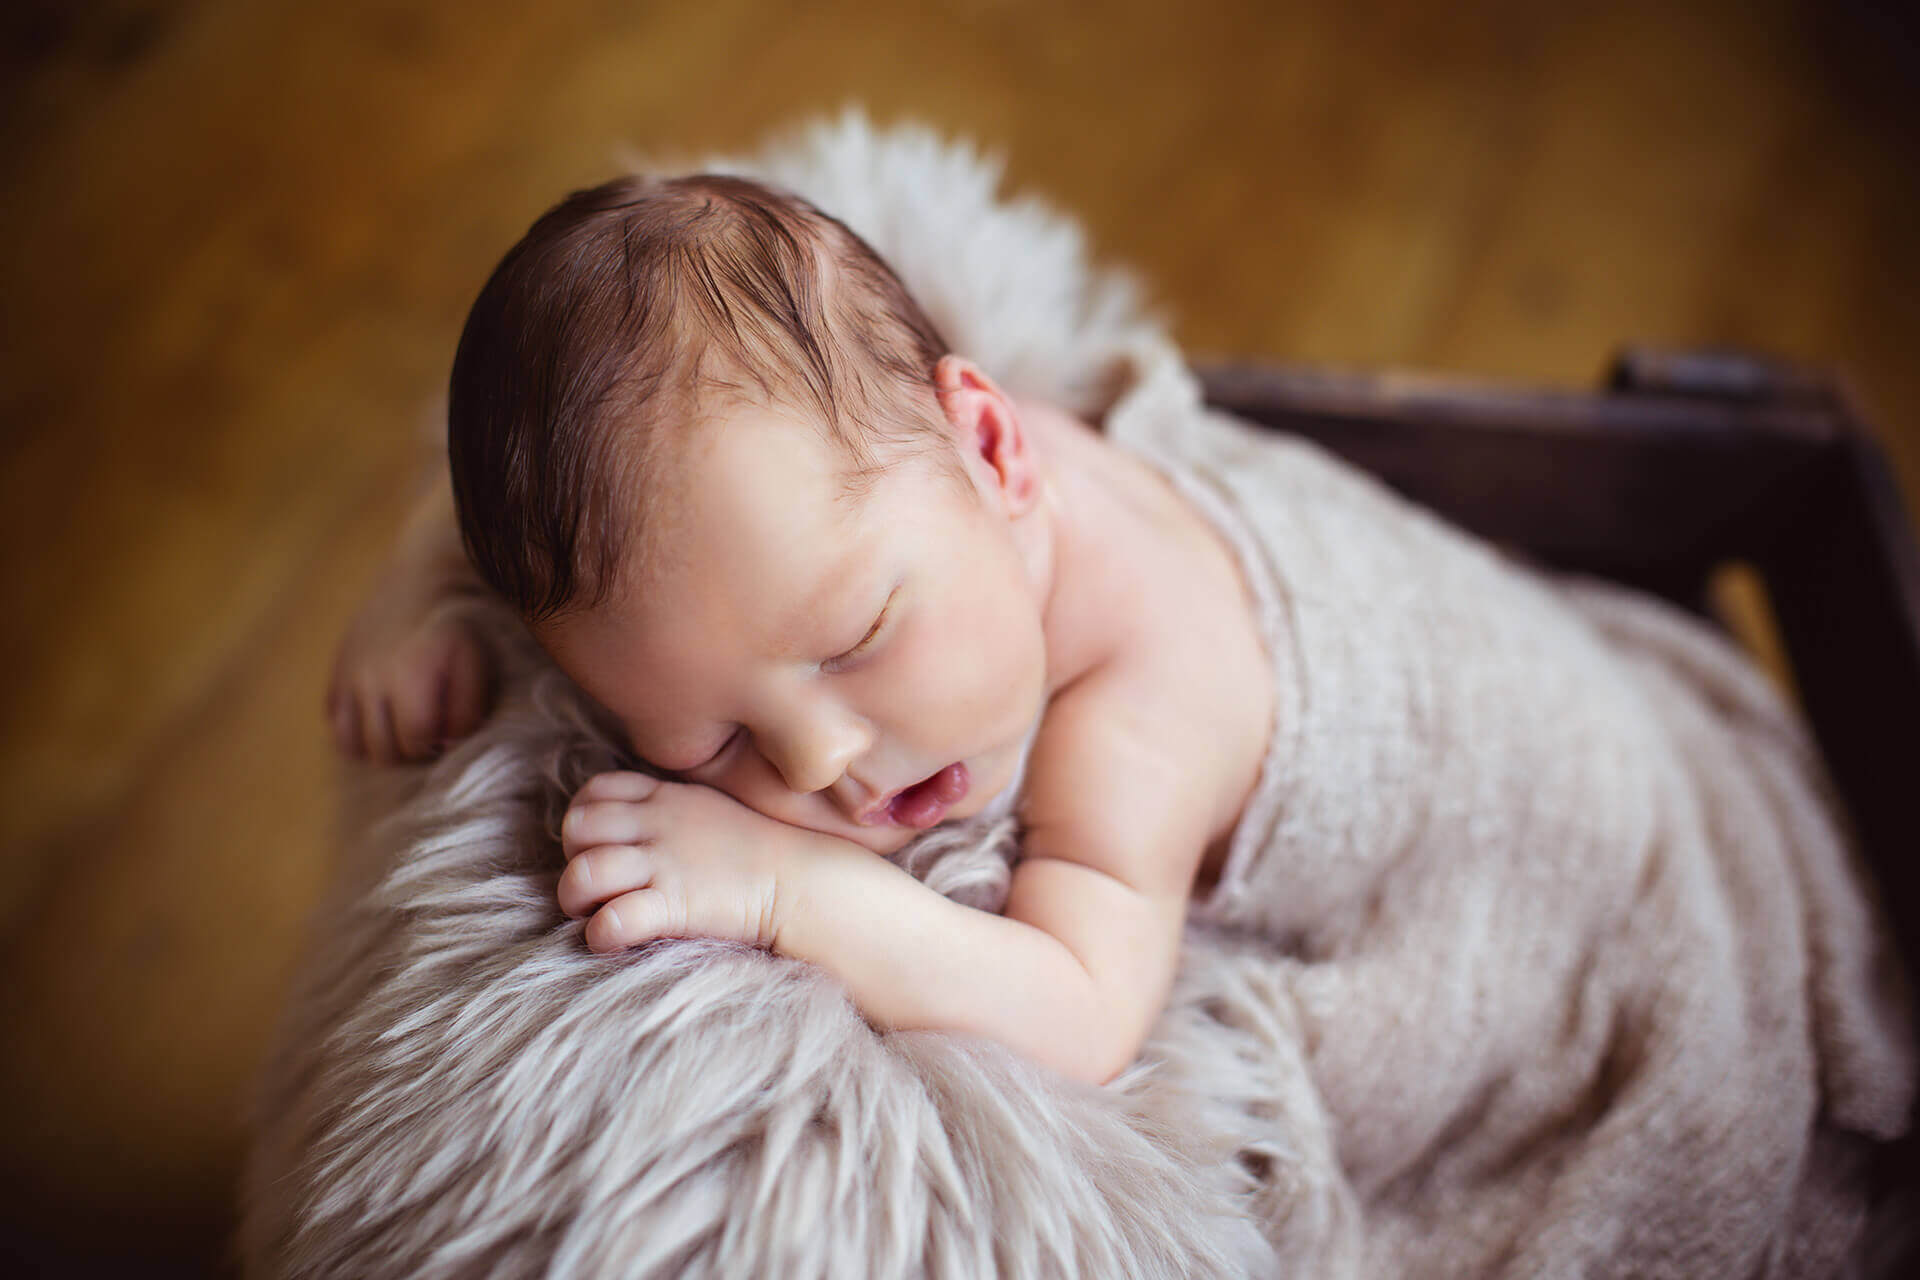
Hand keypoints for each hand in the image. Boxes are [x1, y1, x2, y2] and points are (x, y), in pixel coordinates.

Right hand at [327, 571, 494, 763]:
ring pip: (351, 743)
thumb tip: (448, 742)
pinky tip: (377, 719)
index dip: (433, 746)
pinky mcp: (336, 671)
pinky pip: (334, 721)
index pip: (413, 741)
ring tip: (400, 733)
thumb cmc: (454, 626)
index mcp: (408, 679)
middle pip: (381, 750)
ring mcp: (348, 677)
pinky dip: (353, 731)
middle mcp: (370, 681)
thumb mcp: (476, 662)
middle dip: (408, 752)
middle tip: (425, 736)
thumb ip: (468, 708)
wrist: (420, 578)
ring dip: (377, 747)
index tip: (444, 735)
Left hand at [558, 771, 821, 953]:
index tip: (598, 847)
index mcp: (666, 798)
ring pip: (582, 873)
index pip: (595, 790)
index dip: (582, 819)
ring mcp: (665, 864)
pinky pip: (612, 920)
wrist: (805, 882)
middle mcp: (658, 825)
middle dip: (571, 858)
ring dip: (575, 899)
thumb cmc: (762, 853)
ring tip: (593, 914)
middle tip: (594, 885)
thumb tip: (637, 827)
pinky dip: (601, 935)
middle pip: (576, 827)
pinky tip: (613, 941)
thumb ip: (672, 810)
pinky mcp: (674, 905)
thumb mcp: (712, 810)